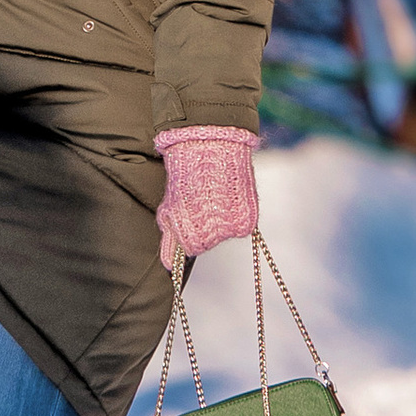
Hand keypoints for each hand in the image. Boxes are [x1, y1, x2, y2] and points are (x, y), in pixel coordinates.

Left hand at [154, 126, 259, 267]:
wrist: (211, 148)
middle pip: (208, 243)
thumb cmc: (186, 174)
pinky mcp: (247, 221)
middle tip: (203, 203)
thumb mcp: (171, 205)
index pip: (191, 249)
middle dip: (204, 228)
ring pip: (224, 234)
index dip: (189, 234)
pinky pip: (242, 226)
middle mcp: (210, 236)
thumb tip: (168, 267)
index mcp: (187, 232)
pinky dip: (236, 215)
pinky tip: (228, 197)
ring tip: (215, 196)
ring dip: (221, 221)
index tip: (191, 218)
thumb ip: (170, 239)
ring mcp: (230, 229)